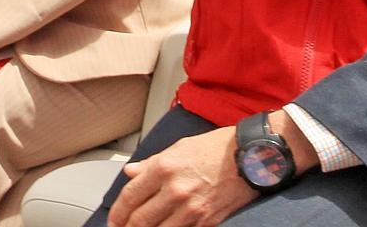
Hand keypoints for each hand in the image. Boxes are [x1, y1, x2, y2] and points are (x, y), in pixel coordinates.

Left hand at [107, 126, 256, 226]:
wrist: (251, 156)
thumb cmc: (218, 147)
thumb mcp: (181, 146)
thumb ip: (152, 162)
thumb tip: (131, 173)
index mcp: (165, 166)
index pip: (129, 197)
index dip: (117, 213)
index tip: (115, 219)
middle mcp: (174, 189)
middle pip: (138, 221)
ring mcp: (190, 209)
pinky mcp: (205, 222)